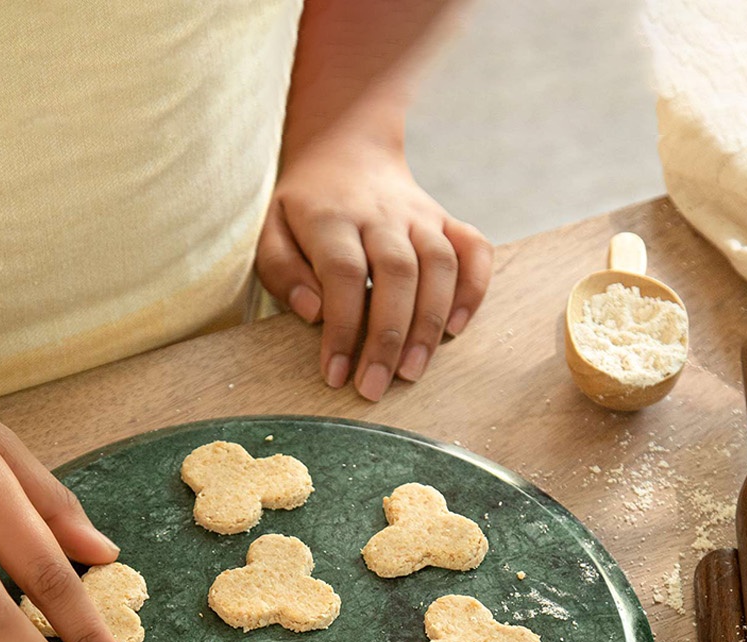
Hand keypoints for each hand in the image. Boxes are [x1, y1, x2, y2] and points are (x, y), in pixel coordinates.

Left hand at [256, 136, 492, 401]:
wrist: (344, 149)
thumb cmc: (303, 208)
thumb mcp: (271, 230)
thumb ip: (281, 270)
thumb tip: (314, 312)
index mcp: (332, 217)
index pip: (344, 274)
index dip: (343, 328)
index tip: (337, 375)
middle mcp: (381, 214)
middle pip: (397, 273)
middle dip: (388, 337)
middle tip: (376, 387)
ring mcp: (419, 216)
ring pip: (438, 265)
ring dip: (430, 323)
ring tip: (412, 372)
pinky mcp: (446, 220)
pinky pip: (474, 250)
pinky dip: (474, 289)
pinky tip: (457, 329)